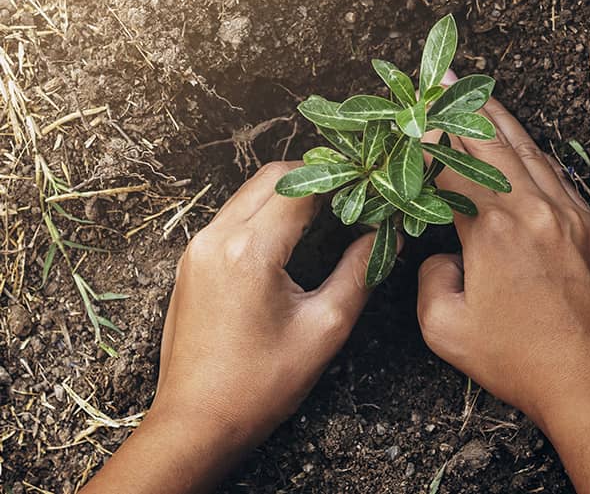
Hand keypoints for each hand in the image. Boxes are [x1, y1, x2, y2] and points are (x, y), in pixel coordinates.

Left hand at [84, 162, 378, 492]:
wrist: (195, 423)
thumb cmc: (260, 385)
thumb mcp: (324, 328)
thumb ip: (360, 273)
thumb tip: (386, 237)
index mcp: (250, 250)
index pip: (301, 185)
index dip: (341, 181)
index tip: (370, 190)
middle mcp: (216, 237)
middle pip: (272, 177)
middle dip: (316, 179)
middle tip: (353, 198)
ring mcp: (197, 248)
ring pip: (250, 193)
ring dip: (289, 195)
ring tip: (329, 216)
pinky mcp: (191, 262)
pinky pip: (233, 217)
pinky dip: (265, 213)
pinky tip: (293, 238)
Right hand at [417, 94, 589, 492]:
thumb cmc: (521, 361)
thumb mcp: (447, 330)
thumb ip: (431, 279)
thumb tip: (443, 256)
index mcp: (493, 228)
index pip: (450, 167)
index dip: (425, 140)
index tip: (408, 117)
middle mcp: (534, 208)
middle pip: (491, 141)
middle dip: (461, 104)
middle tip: (442, 74)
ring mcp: (569, 213)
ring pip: (529, 150)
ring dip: (500, 119)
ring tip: (480, 92)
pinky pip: (557, 174)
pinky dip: (533, 152)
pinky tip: (524, 145)